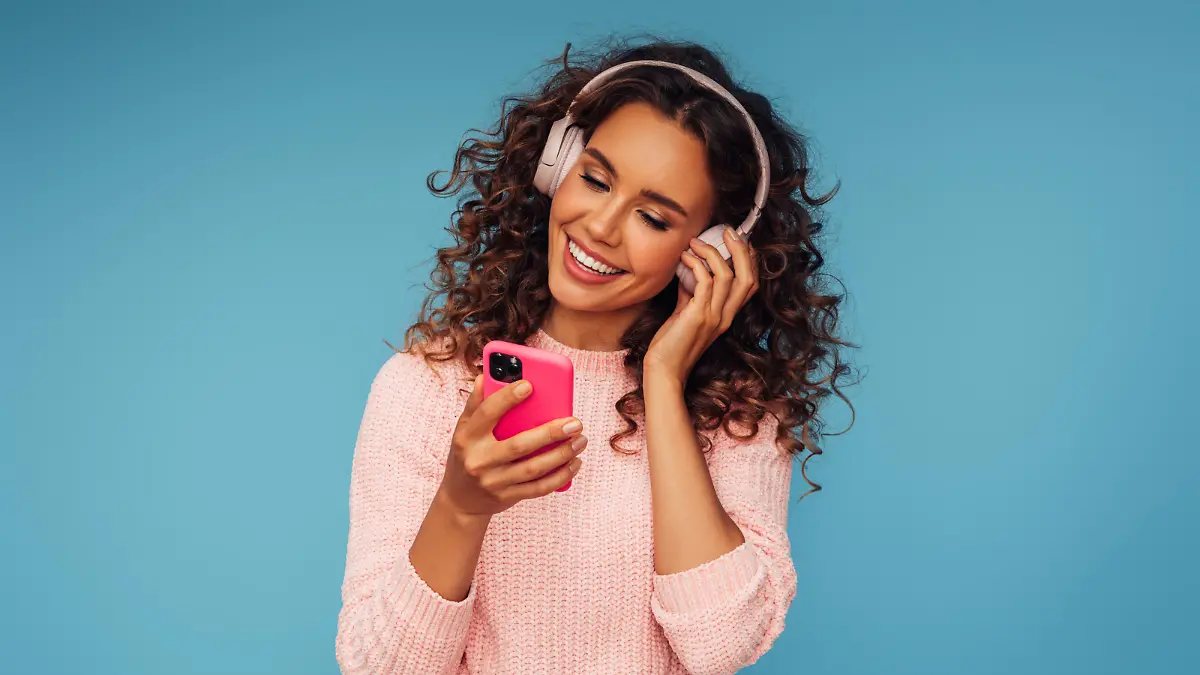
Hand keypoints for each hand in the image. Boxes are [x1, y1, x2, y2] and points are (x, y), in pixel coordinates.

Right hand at [436, 375, 586, 518]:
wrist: (460, 501)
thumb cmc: (466, 456)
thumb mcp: (463, 430)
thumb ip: (476, 404)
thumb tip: (485, 376)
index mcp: (468, 437)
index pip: (487, 414)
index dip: (507, 399)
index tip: (529, 386)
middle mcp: (479, 460)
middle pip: (519, 445)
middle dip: (550, 433)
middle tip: (575, 423)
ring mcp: (494, 481)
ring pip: (533, 468)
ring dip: (561, 455)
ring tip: (580, 441)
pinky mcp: (508, 497)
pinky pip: (539, 488)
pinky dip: (560, 476)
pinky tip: (574, 463)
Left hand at [645, 226, 759, 385]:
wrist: (663, 370)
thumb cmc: (671, 344)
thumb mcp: (686, 313)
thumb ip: (692, 292)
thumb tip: (689, 269)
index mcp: (726, 315)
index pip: (750, 284)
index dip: (749, 260)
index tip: (736, 239)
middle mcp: (726, 316)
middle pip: (748, 277)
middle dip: (741, 250)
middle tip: (727, 230)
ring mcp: (714, 316)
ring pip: (728, 275)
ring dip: (712, 253)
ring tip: (695, 242)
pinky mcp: (699, 316)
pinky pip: (705, 282)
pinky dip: (696, 264)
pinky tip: (684, 257)